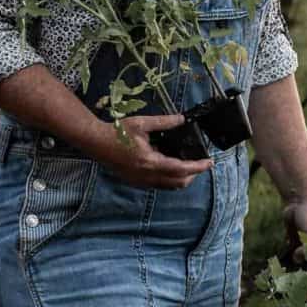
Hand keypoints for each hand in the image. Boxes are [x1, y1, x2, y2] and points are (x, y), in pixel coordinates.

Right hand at [87, 114, 212, 190]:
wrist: (96, 143)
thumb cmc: (117, 132)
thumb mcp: (142, 124)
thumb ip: (164, 122)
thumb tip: (182, 120)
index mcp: (150, 162)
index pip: (181, 168)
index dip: (197, 167)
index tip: (209, 163)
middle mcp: (147, 176)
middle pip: (178, 183)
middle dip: (192, 175)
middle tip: (200, 163)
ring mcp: (141, 182)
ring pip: (169, 187)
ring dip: (181, 179)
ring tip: (188, 166)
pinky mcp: (136, 182)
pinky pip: (158, 185)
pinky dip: (169, 179)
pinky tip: (169, 167)